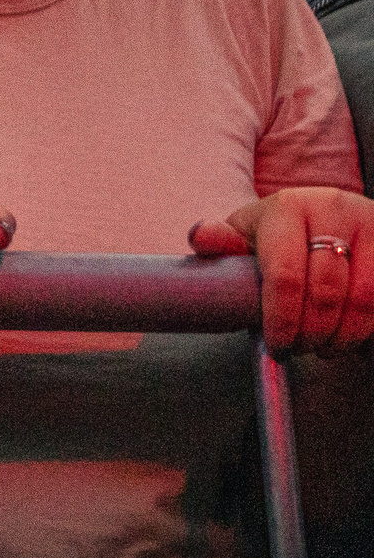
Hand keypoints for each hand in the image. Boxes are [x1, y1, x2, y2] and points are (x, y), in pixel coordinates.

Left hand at [191, 187, 373, 354]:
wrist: (326, 216)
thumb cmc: (278, 234)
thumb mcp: (246, 234)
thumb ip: (224, 242)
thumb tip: (200, 237)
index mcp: (288, 207)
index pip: (286, 274)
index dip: (281, 319)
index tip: (278, 346)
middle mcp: (334, 209)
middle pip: (327, 291)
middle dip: (312, 332)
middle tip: (300, 349)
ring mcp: (371, 225)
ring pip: (366, 300)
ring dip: (345, 335)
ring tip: (326, 347)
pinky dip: (369, 327)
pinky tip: (352, 336)